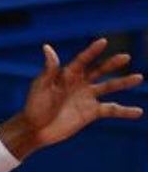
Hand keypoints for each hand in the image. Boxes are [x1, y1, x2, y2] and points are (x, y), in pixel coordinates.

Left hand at [0, 38, 142, 158]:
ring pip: (109, 87)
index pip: (82, 60)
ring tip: (139, 78)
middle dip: (112, 63)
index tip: (103, 42)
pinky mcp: (91, 112)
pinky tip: (138, 111)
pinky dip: (124, 111)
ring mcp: (87, 97)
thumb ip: (49, 69)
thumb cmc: (34, 106)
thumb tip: (47, 47)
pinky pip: (111, 110)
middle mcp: (80, 83)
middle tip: (125, 57)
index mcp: (67, 74)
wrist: (35, 129)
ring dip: (123, 82)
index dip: (92, 51)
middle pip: (99, 70)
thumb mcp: (40, 86)